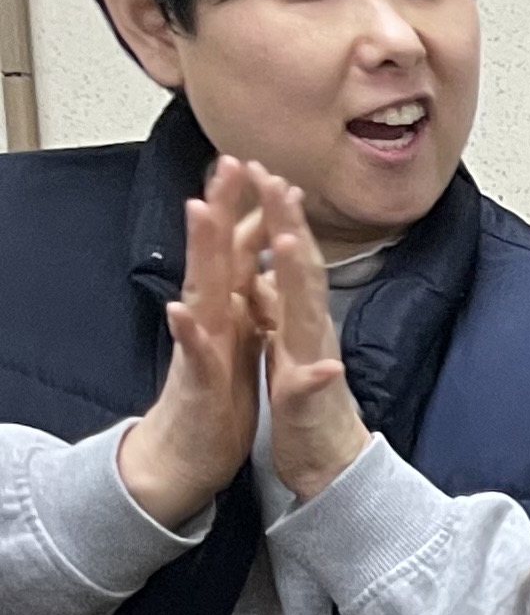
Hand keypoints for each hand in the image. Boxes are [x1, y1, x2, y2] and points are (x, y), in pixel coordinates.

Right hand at [115, 156, 268, 528]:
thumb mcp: (245, 344)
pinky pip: (196, 356)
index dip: (254, 212)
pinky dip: (189, 334)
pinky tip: (181, 312)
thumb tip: (255, 266)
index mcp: (232, 312)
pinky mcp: (200, 385)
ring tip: (199, 210)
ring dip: (201, 252)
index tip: (263, 166)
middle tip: (227, 161)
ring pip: (202, 292)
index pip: (244, 253)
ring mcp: (201, 349)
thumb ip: (248, 301)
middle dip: (224, 209)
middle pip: (219, 256)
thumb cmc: (222, 397)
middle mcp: (212, 321)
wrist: (194, 452)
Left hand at [248, 177, 372, 502]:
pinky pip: (314, 389)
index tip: (261, 169)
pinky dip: (316, 376)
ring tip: (289, 242)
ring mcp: (314, 368)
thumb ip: (278, 309)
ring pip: (309, 317)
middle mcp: (311, 336)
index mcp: (297, 321)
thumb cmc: (306, 409)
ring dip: (301, 281)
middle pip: (301, 271)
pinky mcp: (310, 407)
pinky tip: (320, 365)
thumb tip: (267, 272)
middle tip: (276, 180)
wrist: (330, 466)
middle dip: (288, 226)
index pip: (287, 257)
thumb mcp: (284, 346)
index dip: (276, 214)